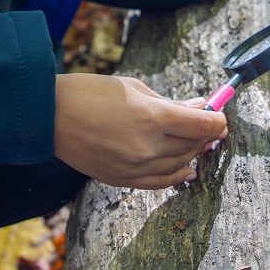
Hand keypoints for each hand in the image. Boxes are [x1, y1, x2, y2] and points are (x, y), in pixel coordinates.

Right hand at [54, 74, 226, 188]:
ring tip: (197, 143)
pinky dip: (177, 177)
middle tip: (209, 126)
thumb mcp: (132, 86)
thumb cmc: (89, 92)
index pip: (202, 125)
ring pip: (179, 165)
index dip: (216, 121)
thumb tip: (198, 106)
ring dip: (192, 153)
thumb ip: (167, 101)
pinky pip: (159, 183)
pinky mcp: (122, 180)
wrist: (49, 116)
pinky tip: (187, 171)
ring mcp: (135, 167)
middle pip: (193, 145)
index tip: (220, 116)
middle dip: (205, 135)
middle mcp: (147, 146)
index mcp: (151, 116)